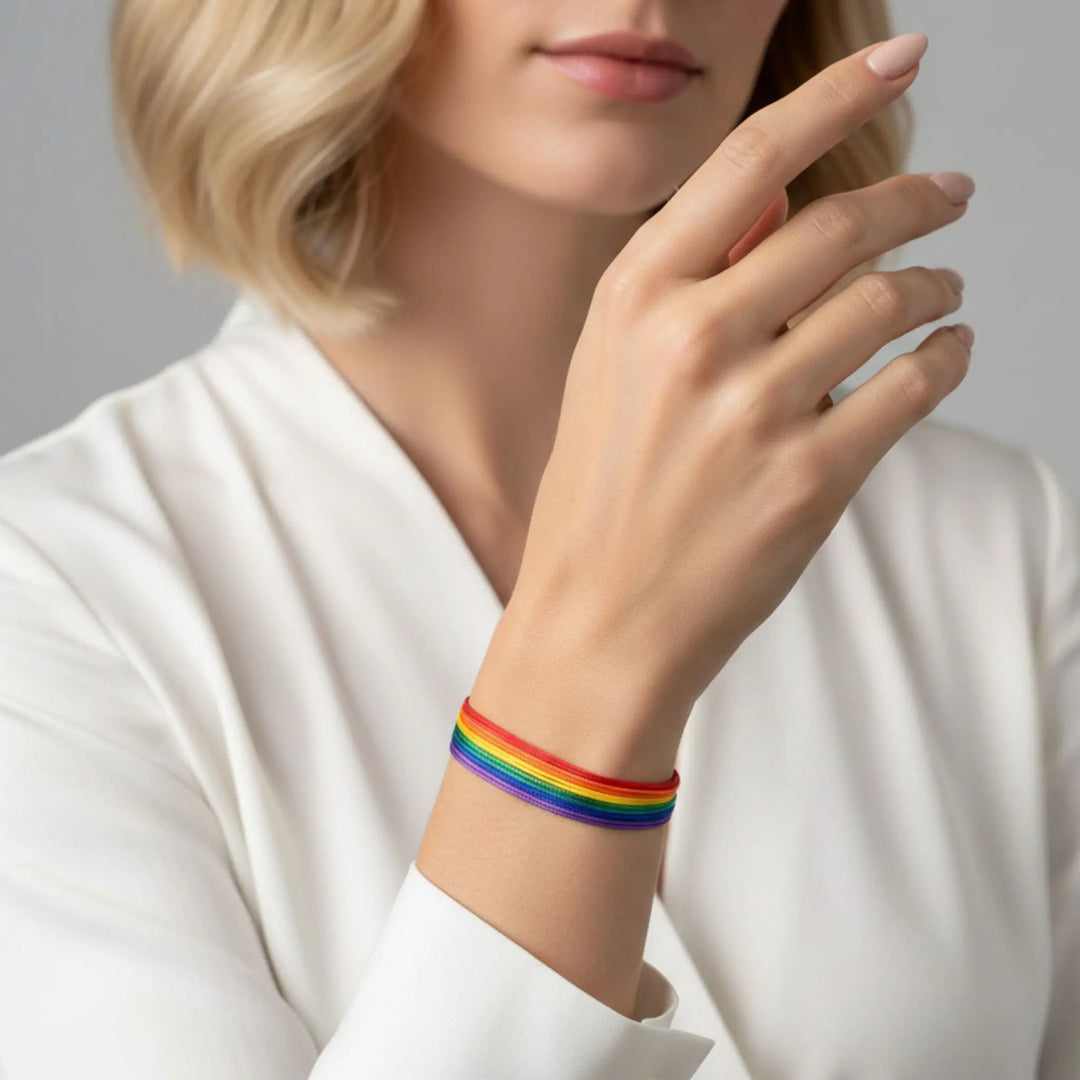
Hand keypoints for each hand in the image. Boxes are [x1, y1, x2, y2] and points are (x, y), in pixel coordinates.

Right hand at [500, 34, 972, 744]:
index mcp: (635, 299)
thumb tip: (779, 209)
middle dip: (919, 197)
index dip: (837, 92)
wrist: (598, 619)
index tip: (902, 57)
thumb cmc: (600, 495)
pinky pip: (913, 385)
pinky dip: (947, 354)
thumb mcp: (610, 368)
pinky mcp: (810, 478)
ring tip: (943, 286)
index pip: (753, 159)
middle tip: (952, 193)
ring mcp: (755, 410)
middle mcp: (693, 340)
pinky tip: (947, 348)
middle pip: (843, 223)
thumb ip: (688, 283)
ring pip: (889, 300)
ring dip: (935, 282)